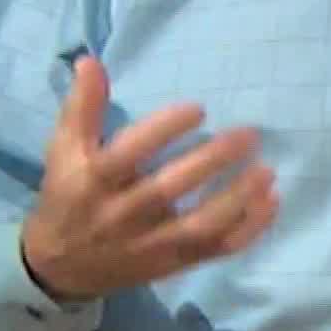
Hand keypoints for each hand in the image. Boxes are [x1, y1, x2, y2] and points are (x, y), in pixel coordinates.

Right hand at [20, 54, 278, 299]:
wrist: (60, 268)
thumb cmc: (67, 195)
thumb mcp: (63, 150)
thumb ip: (81, 107)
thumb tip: (91, 62)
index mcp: (93, 182)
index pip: (128, 154)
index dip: (163, 130)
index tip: (199, 109)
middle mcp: (121, 216)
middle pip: (168, 190)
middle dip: (212, 162)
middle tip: (248, 135)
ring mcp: (149, 245)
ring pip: (198, 227)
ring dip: (237, 200)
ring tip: (267, 171)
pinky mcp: (172, 263)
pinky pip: (214, 250)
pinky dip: (246, 231)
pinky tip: (270, 202)